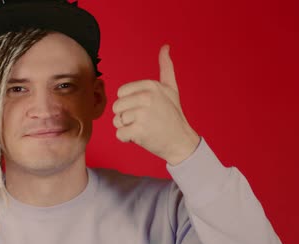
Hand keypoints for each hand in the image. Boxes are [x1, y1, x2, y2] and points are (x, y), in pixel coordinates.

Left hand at [112, 44, 200, 164]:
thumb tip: (165, 47)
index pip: (121, 93)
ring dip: (126, 128)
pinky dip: (127, 139)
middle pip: (117, 107)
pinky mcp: (139, 131)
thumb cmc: (173, 115)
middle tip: (143, 121)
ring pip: (117, 121)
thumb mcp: (171, 88)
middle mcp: (147, 97)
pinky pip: (119, 134)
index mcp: (151, 85)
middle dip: (126, 117)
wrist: (181, 141)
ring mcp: (142, 114)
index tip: (144, 108)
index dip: (129, 103)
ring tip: (143, 128)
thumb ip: (166, 67)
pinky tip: (141, 137)